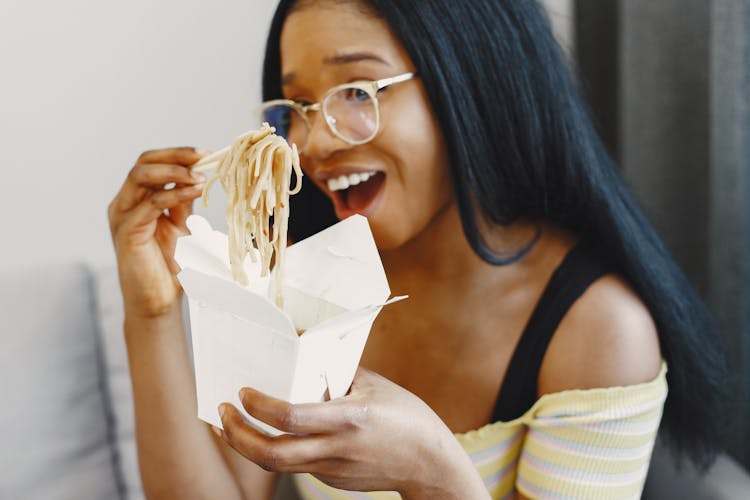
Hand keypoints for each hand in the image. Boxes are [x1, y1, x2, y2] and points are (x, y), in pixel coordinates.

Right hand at [108, 147, 206, 317]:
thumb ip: (183, 202)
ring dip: (173, 171)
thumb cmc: (171, 267)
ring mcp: (123, 216)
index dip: (177, 154)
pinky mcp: (127, 232)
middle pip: (143, 163)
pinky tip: (195, 191)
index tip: (207, 153)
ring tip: (200, 174)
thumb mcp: (182, 226)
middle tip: (203, 155)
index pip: (151, 163)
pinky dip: (174, 194)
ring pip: (140, 176)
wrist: (160, 301)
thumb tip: (198, 175)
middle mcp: (125, 203)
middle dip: (175, 155)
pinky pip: (150, 204)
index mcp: (136, 199)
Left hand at [216, 368, 486, 497]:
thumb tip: (306, 356)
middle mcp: (336, 449)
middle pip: (271, 454)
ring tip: (233, 423)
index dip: (260, 406)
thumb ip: (339, 374)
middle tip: (222, 412)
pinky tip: (272, 432)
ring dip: (247, 444)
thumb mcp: (375, 386)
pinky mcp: (332, 480)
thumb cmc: (407, 418)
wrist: (430, 463)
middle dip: (238, 434)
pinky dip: (276, 448)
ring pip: (277, 464)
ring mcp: (332, 470)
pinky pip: (296, 464)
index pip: (291, 418)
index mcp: (349, 419)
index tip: (244, 391)